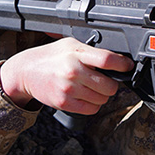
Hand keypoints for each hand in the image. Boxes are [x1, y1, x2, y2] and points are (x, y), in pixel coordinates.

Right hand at [0, 38, 133, 114]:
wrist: (26, 71)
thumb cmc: (50, 56)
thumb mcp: (70, 44)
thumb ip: (90, 51)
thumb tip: (115, 60)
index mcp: (76, 53)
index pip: (107, 60)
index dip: (122, 65)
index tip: (127, 66)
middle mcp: (73, 71)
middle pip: (109, 85)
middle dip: (112, 84)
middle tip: (105, 80)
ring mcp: (69, 89)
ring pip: (102, 99)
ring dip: (102, 95)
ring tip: (93, 88)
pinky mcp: (64, 103)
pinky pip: (91, 109)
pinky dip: (93, 104)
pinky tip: (86, 96)